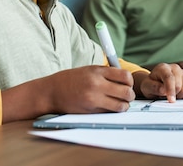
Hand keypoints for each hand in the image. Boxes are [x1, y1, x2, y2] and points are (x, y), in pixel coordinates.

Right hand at [1, 65, 135, 122]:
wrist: (52, 92)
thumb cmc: (71, 79)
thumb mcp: (89, 69)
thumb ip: (107, 73)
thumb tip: (126, 78)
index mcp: (97, 71)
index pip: (125, 76)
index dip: (130, 81)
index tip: (127, 83)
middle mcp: (97, 85)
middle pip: (127, 92)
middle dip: (130, 95)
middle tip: (127, 95)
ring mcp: (94, 99)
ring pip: (121, 106)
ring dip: (124, 106)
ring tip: (119, 103)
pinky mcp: (91, 111)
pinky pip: (110, 113)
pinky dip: (113, 111)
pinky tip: (108, 107)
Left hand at [137, 63, 182, 101]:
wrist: (155, 84)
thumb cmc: (151, 85)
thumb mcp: (146, 87)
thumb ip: (153, 87)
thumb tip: (163, 90)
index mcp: (163, 67)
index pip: (169, 78)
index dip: (170, 90)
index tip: (171, 100)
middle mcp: (175, 68)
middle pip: (179, 85)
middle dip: (174, 95)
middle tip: (166, 98)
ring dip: (180, 96)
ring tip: (172, 95)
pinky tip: (180, 96)